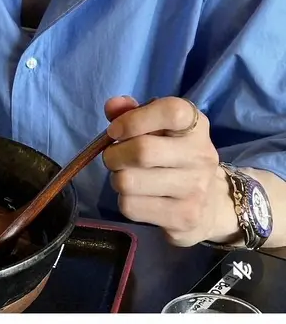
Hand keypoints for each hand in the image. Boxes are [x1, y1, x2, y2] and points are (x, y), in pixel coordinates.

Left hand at [102, 95, 222, 246]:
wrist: (211, 204)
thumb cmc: (174, 156)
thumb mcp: (158, 128)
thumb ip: (132, 112)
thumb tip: (112, 106)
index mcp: (196, 126)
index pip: (171, 111)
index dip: (134, 119)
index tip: (115, 130)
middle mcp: (201, 155)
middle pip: (142, 151)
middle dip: (114, 154)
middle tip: (114, 157)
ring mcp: (195, 189)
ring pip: (129, 182)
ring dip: (117, 179)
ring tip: (128, 177)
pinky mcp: (184, 218)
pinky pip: (131, 207)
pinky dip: (125, 201)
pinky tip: (139, 198)